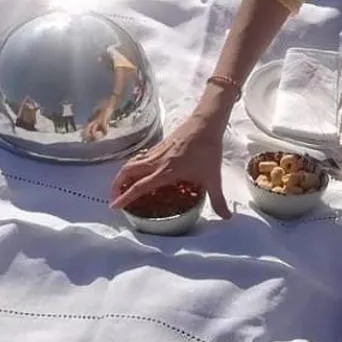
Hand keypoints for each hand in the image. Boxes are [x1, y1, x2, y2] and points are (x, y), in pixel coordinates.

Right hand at [110, 109, 230, 217]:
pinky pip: (140, 157)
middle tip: (114, 198)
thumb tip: (227, 218)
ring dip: (122, 175)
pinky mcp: (159, 146)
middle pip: (127, 172)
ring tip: (121, 187)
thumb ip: (218, 200)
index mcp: (166, 172)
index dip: (125, 197)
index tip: (114, 207)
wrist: (206, 123)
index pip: (140, 187)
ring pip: (131, 163)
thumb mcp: (213, 177)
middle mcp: (156, 162)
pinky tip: (139, 172)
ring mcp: (156, 152)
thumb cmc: (208, 150)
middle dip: (116, 186)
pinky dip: (133, 166)